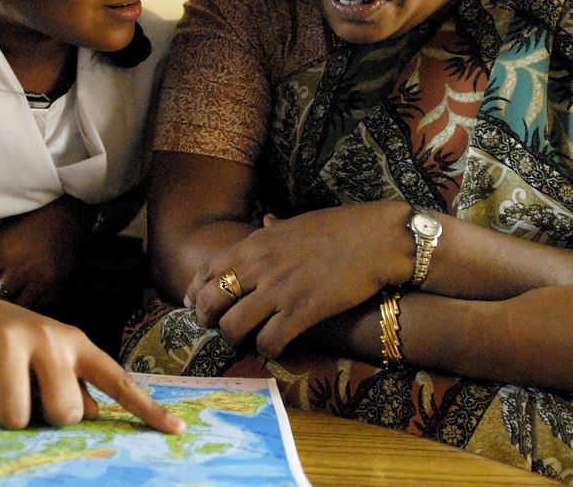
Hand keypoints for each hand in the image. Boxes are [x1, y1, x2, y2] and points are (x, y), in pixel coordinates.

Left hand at [0, 198, 91, 310]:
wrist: (64, 216)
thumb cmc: (26, 222)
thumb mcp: (1, 236)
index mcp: (2, 253)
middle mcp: (21, 269)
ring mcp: (41, 281)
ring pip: (16, 309)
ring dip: (6, 312)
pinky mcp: (56, 287)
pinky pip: (36, 309)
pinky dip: (26, 310)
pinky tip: (19, 309)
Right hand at [0, 284, 185, 431]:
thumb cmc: (9, 344)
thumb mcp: (47, 358)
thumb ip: (72, 385)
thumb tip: (94, 414)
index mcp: (75, 343)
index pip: (117, 379)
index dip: (146, 408)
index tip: (177, 429)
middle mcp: (50, 338)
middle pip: (65, 414)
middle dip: (42, 416)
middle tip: (26, 393)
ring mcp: (13, 342)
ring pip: (18, 418)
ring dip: (1, 414)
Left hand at [185, 202, 411, 359]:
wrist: (377, 239)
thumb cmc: (341, 228)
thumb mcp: (298, 223)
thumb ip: (275, 230)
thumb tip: (265, 223)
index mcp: (256, 243)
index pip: (208, 269)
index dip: (196, 291)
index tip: (194, 303)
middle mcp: (260, 266)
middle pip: (211, 301)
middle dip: (208, 320)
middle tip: (220, 327)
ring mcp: (279, 290)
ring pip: (233, 327)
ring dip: (235, 339)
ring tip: (246, 340)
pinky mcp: (302, 311)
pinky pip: (269, 341)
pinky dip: (267, 350)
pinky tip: (275, 348)